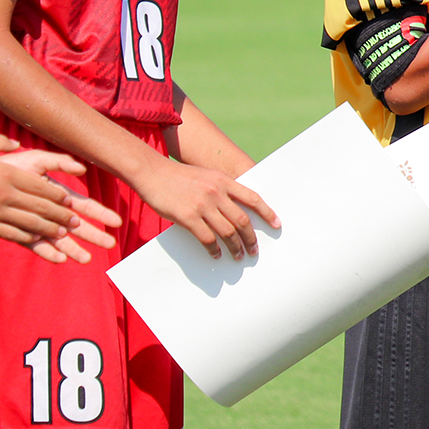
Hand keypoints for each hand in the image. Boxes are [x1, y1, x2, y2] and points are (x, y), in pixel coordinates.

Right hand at [0, 135, 116, 265]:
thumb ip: (1, 142)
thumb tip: (17, 143)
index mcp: (7, 174)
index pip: (41, 187)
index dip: (58, 197)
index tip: (70, 202)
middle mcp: (4, 194)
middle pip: (41, 207)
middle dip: (61, 216)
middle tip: (77, 223)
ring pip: (30, 223)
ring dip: (50, 229)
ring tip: (64, 234)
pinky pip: (11, 233)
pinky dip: (28, 237)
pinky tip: (39, 240)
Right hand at [130, 157, 278, 260]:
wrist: (152, 173)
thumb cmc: (178, 176)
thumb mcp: (206, 176)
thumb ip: (221, 190)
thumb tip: (234, 212)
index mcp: (224, 181)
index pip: (253, 199)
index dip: (267, 213)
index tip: (276, 224)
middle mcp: (216, 192)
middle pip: (242, 220)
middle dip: (250, 238)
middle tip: (254, 250)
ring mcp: (202, 205)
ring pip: (227, 232)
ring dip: (235, 247)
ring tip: (238, 256)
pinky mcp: (188, 217)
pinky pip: (207, 238)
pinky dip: (214, 249)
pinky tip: (217, 254)